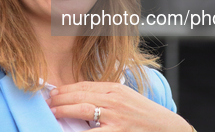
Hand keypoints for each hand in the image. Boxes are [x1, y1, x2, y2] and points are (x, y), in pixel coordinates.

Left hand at [47, 81, 191, 131]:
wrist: (166, 128)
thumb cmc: (144, 114)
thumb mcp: (126, 97)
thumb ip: (106, 95)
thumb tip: (81, 97)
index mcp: (115, 88)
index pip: (84, 85)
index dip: (66, 88)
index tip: (54, 92)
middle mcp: (114, 99)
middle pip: (81, 95)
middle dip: (61, 98)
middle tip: (48, 101)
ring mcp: (115, 117)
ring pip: (84, 109)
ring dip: (65, 110)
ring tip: (53, 111)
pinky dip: (79, 131)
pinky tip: (67, 130)